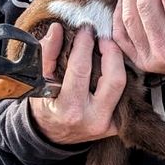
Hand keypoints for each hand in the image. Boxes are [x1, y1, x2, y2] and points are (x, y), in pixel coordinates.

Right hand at [28, 23, 125, 144]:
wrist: (53, 135)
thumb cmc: (45, 106)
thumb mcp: (40, 81)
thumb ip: (48, 53)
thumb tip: (57, 29)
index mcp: (69, 109)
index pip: (81, 69)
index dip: (84, 44)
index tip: (85, 29)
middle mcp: (93, 119)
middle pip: (114, 78)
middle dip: (110, 51)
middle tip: (102, 37)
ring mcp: (108, 124)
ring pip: (124, 84)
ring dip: (118, 61)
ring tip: (108, 47)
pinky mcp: (117, 125)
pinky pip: (125, 94)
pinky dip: (120, 75)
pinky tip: (112, 64)